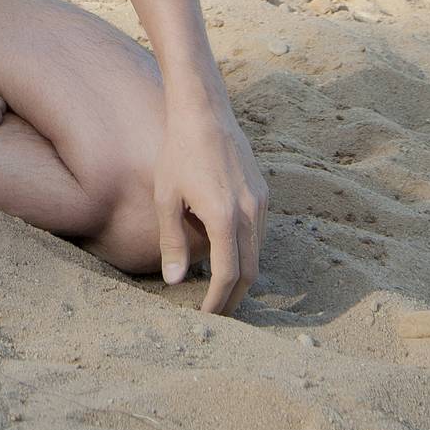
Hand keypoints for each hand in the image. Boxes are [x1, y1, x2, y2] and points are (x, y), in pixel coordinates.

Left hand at [153, 103, 268, 315]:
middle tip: (216, 314)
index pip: (228, 275)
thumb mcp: (166, 198)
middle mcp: (250, 212)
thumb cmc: (177, 153)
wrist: (204, 113)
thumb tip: (175, 281)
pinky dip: (246, 252)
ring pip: (258, 254)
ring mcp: (261, 202)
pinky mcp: (263, 193)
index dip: (218, 301)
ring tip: (220, 291)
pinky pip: (259, 233)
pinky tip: (228, 255)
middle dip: (234, 297)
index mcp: (225, 217)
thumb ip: (172, 241)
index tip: (205, 316)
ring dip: (241, 276)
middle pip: (250, 272)